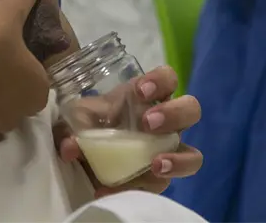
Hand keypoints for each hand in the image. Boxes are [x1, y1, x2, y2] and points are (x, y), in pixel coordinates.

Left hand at [53, 66, 202, 197]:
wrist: (87, 154)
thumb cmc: (92, 123)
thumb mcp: (79, 119)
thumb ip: (74, 127)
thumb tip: (72, 146)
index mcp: (149, 97)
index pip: (168, 78)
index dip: (161, 81)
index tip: (141, 91)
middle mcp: (167, 121)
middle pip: (191, 110)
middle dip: (174, 114)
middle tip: (149, 123)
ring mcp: (168, 150)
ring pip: (193, 154)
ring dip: (178, 159)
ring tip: (156, 164)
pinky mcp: (159, 178)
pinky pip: (162, 185)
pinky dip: (141, 188)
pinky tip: (115, 188)